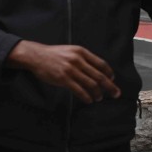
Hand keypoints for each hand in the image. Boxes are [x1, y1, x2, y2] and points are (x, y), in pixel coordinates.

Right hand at [6, 40, 120, 104]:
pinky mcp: (63, 79)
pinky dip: (87, 97)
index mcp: (81, 52)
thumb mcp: (70, 51)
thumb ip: (83, 58)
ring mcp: (70, 70)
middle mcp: (78, 60)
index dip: (109, 73)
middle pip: (99, 76)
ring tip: (99, 98)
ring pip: (91, 84)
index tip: (112, 80)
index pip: (101, 64)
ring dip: (98, 93)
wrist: (36, 56)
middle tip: (116, 93)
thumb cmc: (53, 54)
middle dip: (110, 86)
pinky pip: (79, 90)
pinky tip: (89, 100)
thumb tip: (96, 70)